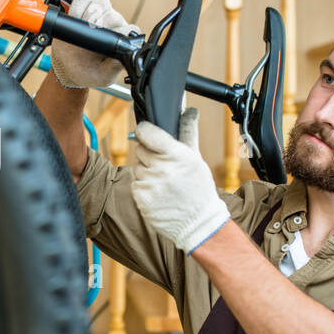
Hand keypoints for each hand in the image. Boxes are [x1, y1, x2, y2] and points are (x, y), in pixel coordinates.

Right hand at [50, 0, 135, 89]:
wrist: (66, 67)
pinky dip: (77, 8)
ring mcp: (100, 14)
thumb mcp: (103, 76)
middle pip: (113, 14)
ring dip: (89, 15)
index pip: (129, 29)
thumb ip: (115, 66)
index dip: (119, 31)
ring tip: (81, 28)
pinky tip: (74, 19)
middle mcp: (114, 24)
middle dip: (100, 24)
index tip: (106, 40)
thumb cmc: (88, 72)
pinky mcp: (84, 7)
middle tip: (90, 36)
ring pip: (100, 3)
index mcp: (122, 40)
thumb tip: (125, 55)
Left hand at [130, 108, 229, 254]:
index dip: (144, 131)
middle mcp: (162, 168)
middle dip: (149, 156)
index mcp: (176, 154)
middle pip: (140, 150)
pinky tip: (158, 193)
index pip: (146, 132)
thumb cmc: (198, 187)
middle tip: (165, 166)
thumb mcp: (195, 158)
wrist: (198, 222)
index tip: (147, 134)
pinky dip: (144, 187)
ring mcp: (150, 184)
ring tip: (164, 183)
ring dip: (147, 173)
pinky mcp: (141, 198)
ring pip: (137, 168)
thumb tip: (190, 110)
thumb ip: (188, 132)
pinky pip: (135, 184)